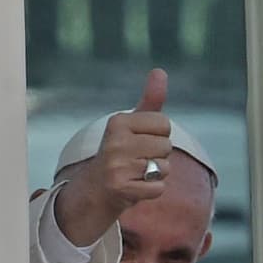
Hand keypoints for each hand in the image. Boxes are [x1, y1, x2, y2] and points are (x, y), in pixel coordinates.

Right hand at [54, 67, 172, 245]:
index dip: (159, 136)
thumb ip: (149, 101)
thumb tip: (160, 71)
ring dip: (156, 175)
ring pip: (164, 168)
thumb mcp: (133, 125)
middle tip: (137, 162)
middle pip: (166, 146)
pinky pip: (159, 188)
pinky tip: (135, 188)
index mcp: (118, 122)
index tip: (140, 143)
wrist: (95, 191)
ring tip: (136, 174)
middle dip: (158, 157)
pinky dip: (152, 191)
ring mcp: (117, 166)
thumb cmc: (121, 154)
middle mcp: (114, 141)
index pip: (164, 124)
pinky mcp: (121, 188)